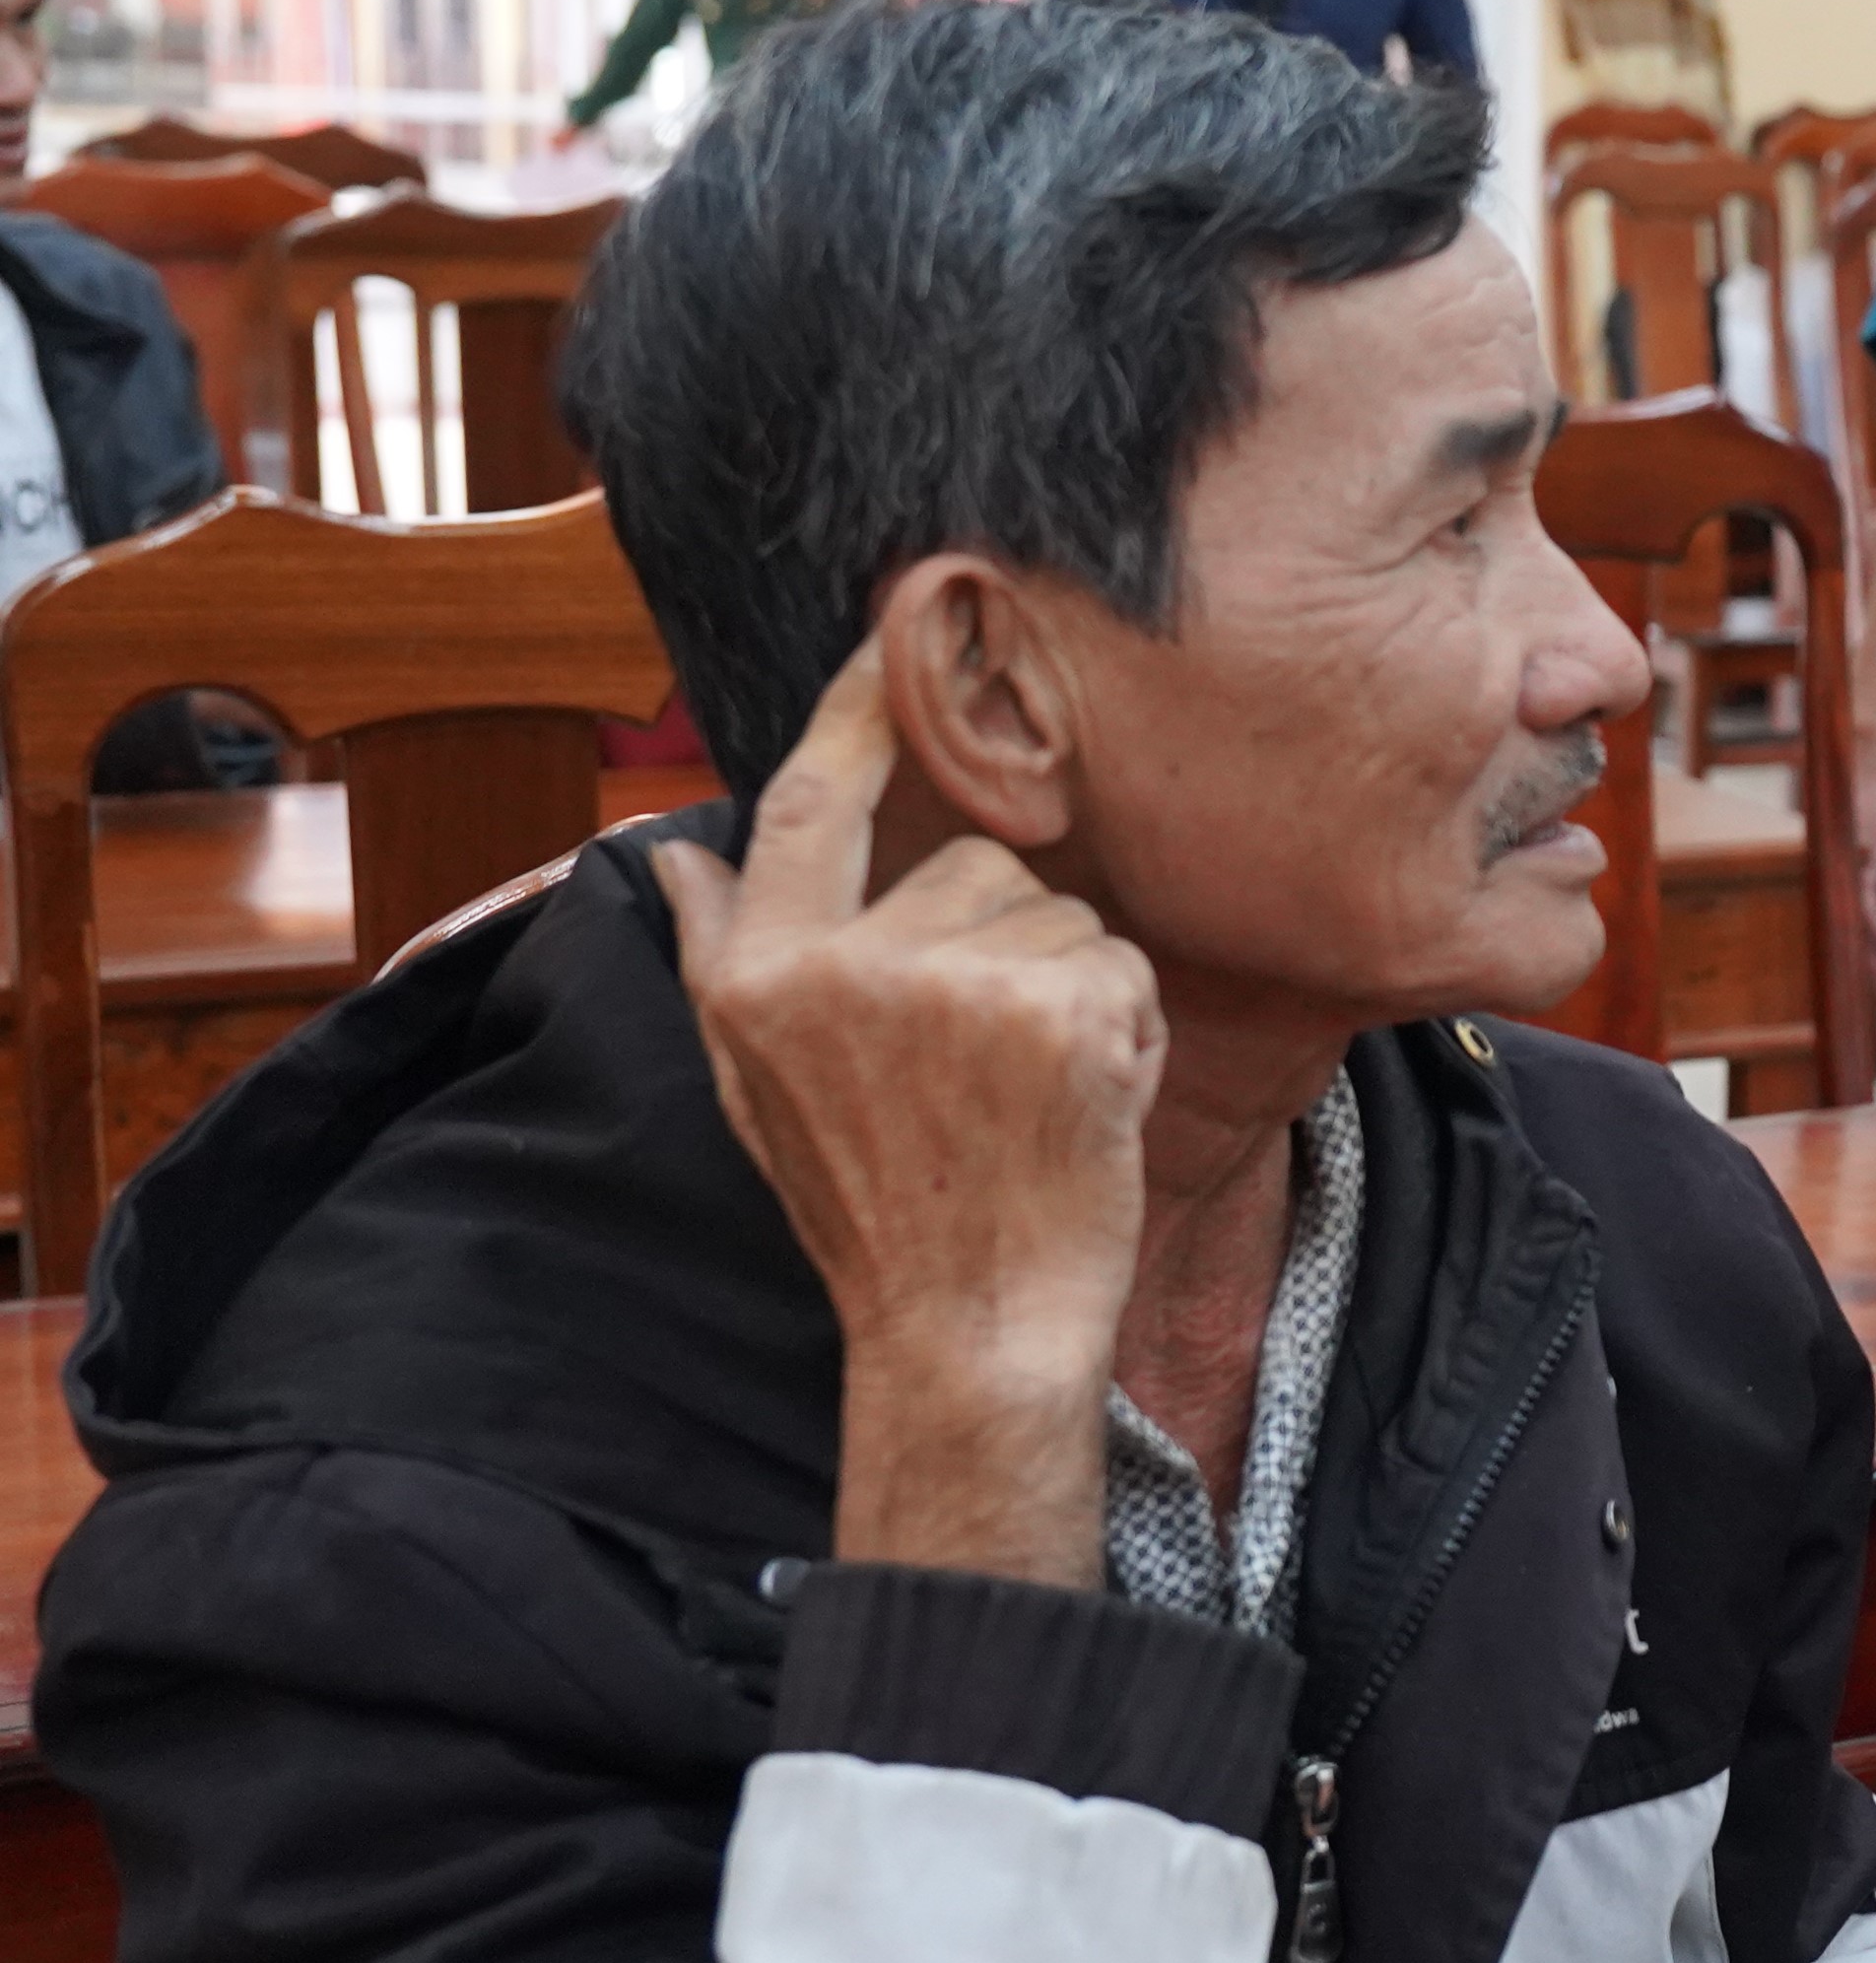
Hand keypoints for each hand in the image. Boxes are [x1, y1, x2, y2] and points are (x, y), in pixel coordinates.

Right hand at [650, 643, 1162, 1585]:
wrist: (966, 1328)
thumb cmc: (876, 1209)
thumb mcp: (757, 1084)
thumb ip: (718, 953)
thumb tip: (664, 851)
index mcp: (760, 976)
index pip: (803, 804)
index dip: (850, 712)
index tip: (887, 634)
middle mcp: (843, 966)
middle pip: (976, 863)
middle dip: (1008, 941)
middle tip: (985, 1068)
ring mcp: (954, 983)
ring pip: (1060, 913)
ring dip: (1069, 989)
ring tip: (1028, 1092)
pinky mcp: (1058, 1008)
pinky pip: (1122, 962)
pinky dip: (1125, 1027)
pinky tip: (1081, 1104)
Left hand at [1848, 720, 1875, 977]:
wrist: (1870, 750)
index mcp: (1847, 867)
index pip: (1855, 913)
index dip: (1870, 940)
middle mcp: (1840, 871)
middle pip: (1852, 925)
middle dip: (1869, 958)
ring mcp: (1846, 867)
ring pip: (1856, 924)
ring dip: (1875, 954)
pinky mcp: (1858, 860)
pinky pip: (1868, 906)